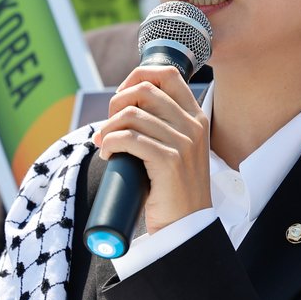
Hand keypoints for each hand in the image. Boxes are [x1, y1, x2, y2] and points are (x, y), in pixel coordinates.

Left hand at [92, 64, 210, 234]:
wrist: (186, 225)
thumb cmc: (172, 186)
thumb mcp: (176, 147)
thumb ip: (162, 123)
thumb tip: (123, 103)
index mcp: (196, 117)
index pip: (167, 74)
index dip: (137, 76)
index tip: (121, 97)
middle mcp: (192, 126)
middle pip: (144, 90)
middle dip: (116, 103)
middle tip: (109, 126)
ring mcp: (183, 143)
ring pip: (131, 115)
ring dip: (108, 128)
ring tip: (105, 144)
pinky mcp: (169, 162)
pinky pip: (128, 139)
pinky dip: (110, 144)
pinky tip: (108, 155)